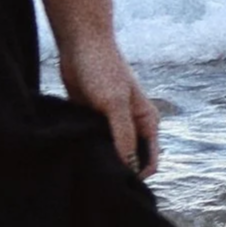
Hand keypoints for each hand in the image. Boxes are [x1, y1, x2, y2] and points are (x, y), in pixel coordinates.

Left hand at [58, 31, 159, 176]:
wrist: (80, 44)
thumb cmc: (102, 69)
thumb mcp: (115, 103)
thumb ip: (123, 135)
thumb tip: (126, 167)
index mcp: (147, 122)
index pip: (149, 160)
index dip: (137, 174)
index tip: (117, 183)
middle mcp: (132, 125)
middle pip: (130, 159)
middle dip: (118, 169)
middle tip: (98, 178)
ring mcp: (112, 123)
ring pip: (110, 152)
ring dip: (101, 159)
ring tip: (86, 166)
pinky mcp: (92, 120)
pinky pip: (93, 143)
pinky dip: (88, 149)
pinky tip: (76, 153)